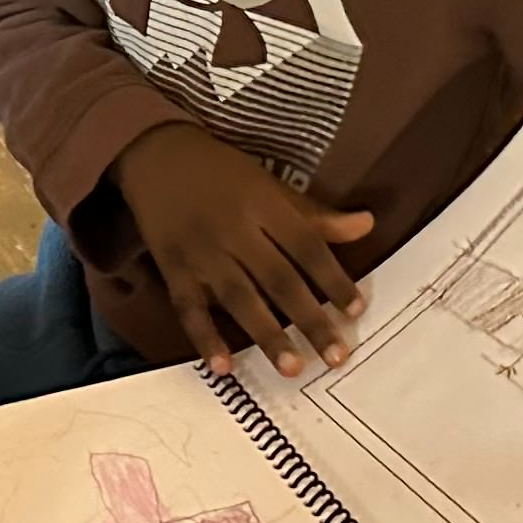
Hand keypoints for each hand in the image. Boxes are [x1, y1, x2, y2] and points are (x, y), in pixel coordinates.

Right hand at [109, 125, 378, 375]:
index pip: (307, 246)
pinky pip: (189, 309)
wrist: (155, 154)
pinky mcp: (172, 268)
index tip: (355, 311)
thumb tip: (368, 224)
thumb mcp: (270, 184)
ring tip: (292, 368)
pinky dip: (205, 338)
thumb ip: (315, 214)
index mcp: (264, 204)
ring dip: (267, 335)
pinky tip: (223, 368)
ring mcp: (201, 252)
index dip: (333, 279)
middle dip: (309, 320)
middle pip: (278, 279)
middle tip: (335, 357)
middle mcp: (235, 230)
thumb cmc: (221, 172)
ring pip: (239, 298)